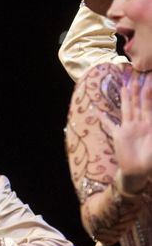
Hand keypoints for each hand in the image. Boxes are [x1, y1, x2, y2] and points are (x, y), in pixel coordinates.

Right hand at [115, 71, 151, 194]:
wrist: (139, 170)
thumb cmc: (150, 158)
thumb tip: (143, 116)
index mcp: (150, 123)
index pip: (149, 104)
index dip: (149, 92)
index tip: (149, 79)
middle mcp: (140, 123)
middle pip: (138, 102)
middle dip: (137, 89)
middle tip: (136, 75)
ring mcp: (128, 128)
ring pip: (127, 109)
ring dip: (125, 97)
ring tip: (124, 85)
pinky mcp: (119, 135)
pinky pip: (110, 125)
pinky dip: (104, 119)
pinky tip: (98, 112)